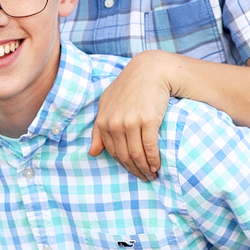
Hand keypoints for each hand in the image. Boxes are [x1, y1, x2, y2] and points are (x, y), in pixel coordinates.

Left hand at [88, 52, 175, 181]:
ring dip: (144, 169)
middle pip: (124, 155)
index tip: (132, 170)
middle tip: (145, 178)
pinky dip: (153, 160)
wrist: (151, 70)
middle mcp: (115, 122)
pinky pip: (150, 147)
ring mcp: (131, 122)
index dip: (123, 164)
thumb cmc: (129, 87)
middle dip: (134, 170)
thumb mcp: (107, 104)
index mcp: (103, 120)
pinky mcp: (148, 120)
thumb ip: (99, 129)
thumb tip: (92, 153)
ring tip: (152, 175)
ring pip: (136, 154)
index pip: (111, 151)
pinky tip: (157, 165)